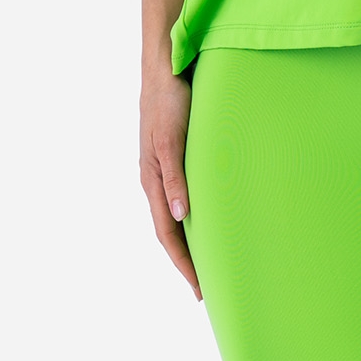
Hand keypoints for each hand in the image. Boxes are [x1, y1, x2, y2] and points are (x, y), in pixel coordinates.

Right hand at [140, 69, 201, 299]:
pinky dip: (192, 217)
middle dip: (186, 261)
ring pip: (175, 217)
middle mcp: (156, 181)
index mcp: (152, 181)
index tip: (199, 289)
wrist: (164, 71)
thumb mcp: (172, 140)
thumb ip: (174, 177)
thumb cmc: (169, 103)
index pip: (167, 234)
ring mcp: (163, 170)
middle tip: (205, 289)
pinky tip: (206, 220)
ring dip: (189, 241)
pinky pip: (181, 197)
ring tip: (208, 262)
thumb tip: (179, 216)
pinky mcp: (174, 158)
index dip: (182, 263)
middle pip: (169, 232)